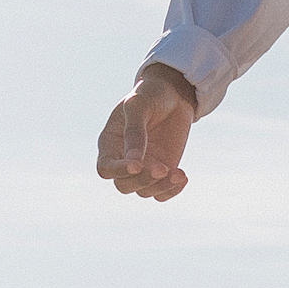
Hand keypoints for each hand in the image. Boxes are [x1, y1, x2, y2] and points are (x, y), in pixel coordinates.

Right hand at [95, 64, 196, 200]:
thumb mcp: (139, 106)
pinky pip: (162, 193)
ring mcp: (144, 168)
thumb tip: (134, 161)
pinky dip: (172, 190)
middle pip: (124, 185)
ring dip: (160, 186)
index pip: (106, 167)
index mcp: (110, 143)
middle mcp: (124, 159)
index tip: (136, 165)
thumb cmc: (149, 96)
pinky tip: (182, 177)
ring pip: (144, 191)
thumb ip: (134, 131)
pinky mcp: (162, 171)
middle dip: (143, 180)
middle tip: (162, 169)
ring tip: (178, 174)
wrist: (173, 95)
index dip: (118, 170)